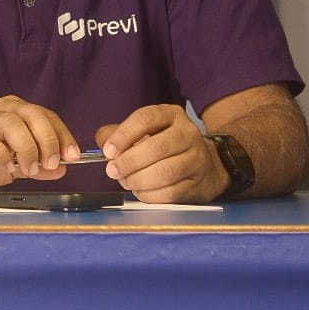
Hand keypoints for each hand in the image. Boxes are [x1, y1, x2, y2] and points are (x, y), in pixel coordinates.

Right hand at [0, 95, 80, 186]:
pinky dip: (1, 156)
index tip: (72, 156)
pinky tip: (3, 168)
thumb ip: (34, 165)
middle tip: (49, 163)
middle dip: (47, 140)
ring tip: (28, 169)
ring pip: (12, 123)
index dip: (62, 135)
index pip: (45, 115)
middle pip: (32, 114)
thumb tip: (61, 169)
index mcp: (13, 110)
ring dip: (26, 148)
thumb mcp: (10, 163)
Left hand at [97, 105, 225, 202]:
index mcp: (171, 115)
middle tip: (112, 171)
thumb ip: (117, 133)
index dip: (123, 135)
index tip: (108, 151)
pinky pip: (171, 192)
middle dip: (128, 162)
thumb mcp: (142, 131)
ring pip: (165, 172)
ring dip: (138, 180)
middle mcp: (188, 134)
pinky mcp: (198, 183)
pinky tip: (140, 191)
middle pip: (157, 147)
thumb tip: (103, 143)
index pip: (145, 119)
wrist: (205, 165)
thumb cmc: (164, 145)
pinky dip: (149, 194)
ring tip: (125, 181)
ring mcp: (197, 159)